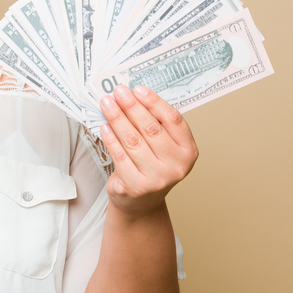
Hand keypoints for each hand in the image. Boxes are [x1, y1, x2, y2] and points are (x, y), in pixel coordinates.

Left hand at [98, 84, 197, 215]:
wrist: (141, 203)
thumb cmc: (151, 167)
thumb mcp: (163, 147)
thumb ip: (156, 124)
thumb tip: (133, 95)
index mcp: (188, 151)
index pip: (173, 119)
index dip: (154, 102)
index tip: (138, 89)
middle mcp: (176, 166)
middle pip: (151, 128)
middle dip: (131, 106)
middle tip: (118, 91)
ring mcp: (157, 179)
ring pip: (133, 140)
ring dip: (117, 119)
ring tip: (107, 104)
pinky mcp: (136, 186)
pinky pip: (120, 156)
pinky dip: (110, 138)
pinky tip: (105, 126)